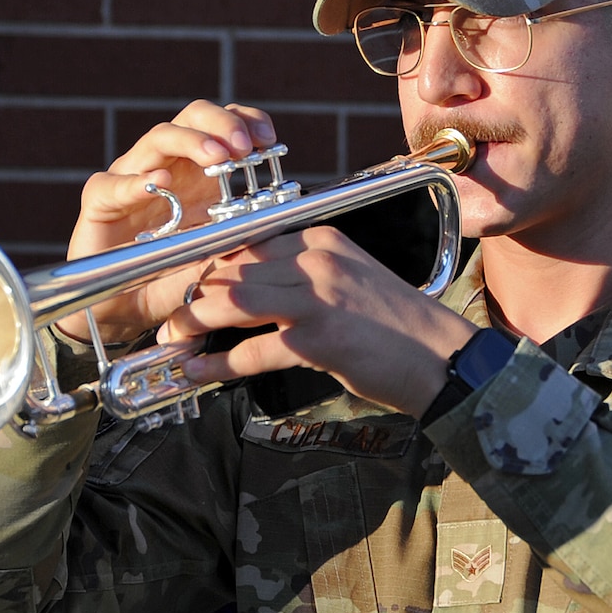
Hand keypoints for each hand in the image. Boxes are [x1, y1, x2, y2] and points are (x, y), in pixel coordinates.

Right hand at [57, 100, 276, 343]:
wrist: (126, 310)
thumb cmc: (172, 275)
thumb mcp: (218, 253)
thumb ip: (244, 235)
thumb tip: (281, 222)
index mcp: (197, 171)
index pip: (221, 125)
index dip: (245, 121)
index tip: (269, 139)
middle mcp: (165, 164)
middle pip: (191, 117)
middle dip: (221, 123)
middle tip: (244, 146)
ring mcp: (130, 177)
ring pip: (158, 138)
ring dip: (191, 141)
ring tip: (216, 156)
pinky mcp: (100, 202)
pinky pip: (112, 184)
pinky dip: (136, 182)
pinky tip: (159, 185)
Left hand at [156, 226, 477, 416]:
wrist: (442, 356)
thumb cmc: (394, 324)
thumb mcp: (347, 280)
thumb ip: (302, 274)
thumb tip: (248, 287)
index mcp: (321, 238)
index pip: (247, 242)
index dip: (207, 265)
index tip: (183, 283)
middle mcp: (316, 259)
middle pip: (232, 268)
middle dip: (192, 292)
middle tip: (169, 315)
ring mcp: (317, 298)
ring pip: (231, 301)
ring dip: (192, 322)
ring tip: (172, 339)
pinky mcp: (318, 340)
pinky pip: (252, 350)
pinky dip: (218, 365)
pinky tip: (197, 374)